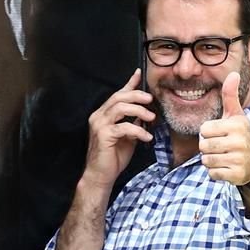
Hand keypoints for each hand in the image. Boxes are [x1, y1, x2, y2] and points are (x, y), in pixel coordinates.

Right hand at [82, 69, 155, 187]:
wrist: (101, 175)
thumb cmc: (113, 157)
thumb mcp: (127, 136)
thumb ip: (133, 122)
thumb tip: (144, 113)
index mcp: (103, 114)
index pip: (117, 95)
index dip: (129, 84)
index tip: (140, 74)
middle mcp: (99, 116)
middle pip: (119, 97)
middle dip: (137, 96)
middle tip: (151, 100)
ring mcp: (99, 125)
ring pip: (120, 108)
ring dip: (138, 110)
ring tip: (151, 118)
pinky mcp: (104, 136)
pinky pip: (123, 127)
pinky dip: (138, 130)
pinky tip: (147, 138)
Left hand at [198, 72, 249, 185]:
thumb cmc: (241, 135)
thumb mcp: (236, 115)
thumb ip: (230, 95)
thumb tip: (232, 73)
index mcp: (237, 125)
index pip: (204, 130)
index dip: (208, 133)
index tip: (220, 134)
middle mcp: (239, 142)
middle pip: (204, 146)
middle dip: (208, 148)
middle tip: (220, 147)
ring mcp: (239, 159)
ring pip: (207, 161)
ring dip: (211, 161)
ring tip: (223, 157)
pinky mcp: (237, 175)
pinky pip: (213, 174)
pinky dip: (216, 173)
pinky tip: (226, 167)